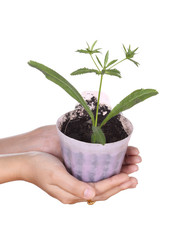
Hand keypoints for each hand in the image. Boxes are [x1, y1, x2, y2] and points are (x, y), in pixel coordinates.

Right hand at [25, 151, 139, 203]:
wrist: (27, 163)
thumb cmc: (40, 167)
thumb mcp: (55, 176)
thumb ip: (73, 186)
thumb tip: (91, 195)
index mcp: (72, 195)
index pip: (99, 190)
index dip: (114, 184)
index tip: (128, 177)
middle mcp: (76, 193)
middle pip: (103, 192)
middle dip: (120, 186)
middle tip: (135, 180)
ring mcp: (76, 187)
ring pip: (101, 187)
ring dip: (116, 183)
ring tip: (130, 178)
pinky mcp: (75, 179)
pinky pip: (95, 181)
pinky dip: (106, 178)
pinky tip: (112, 174)